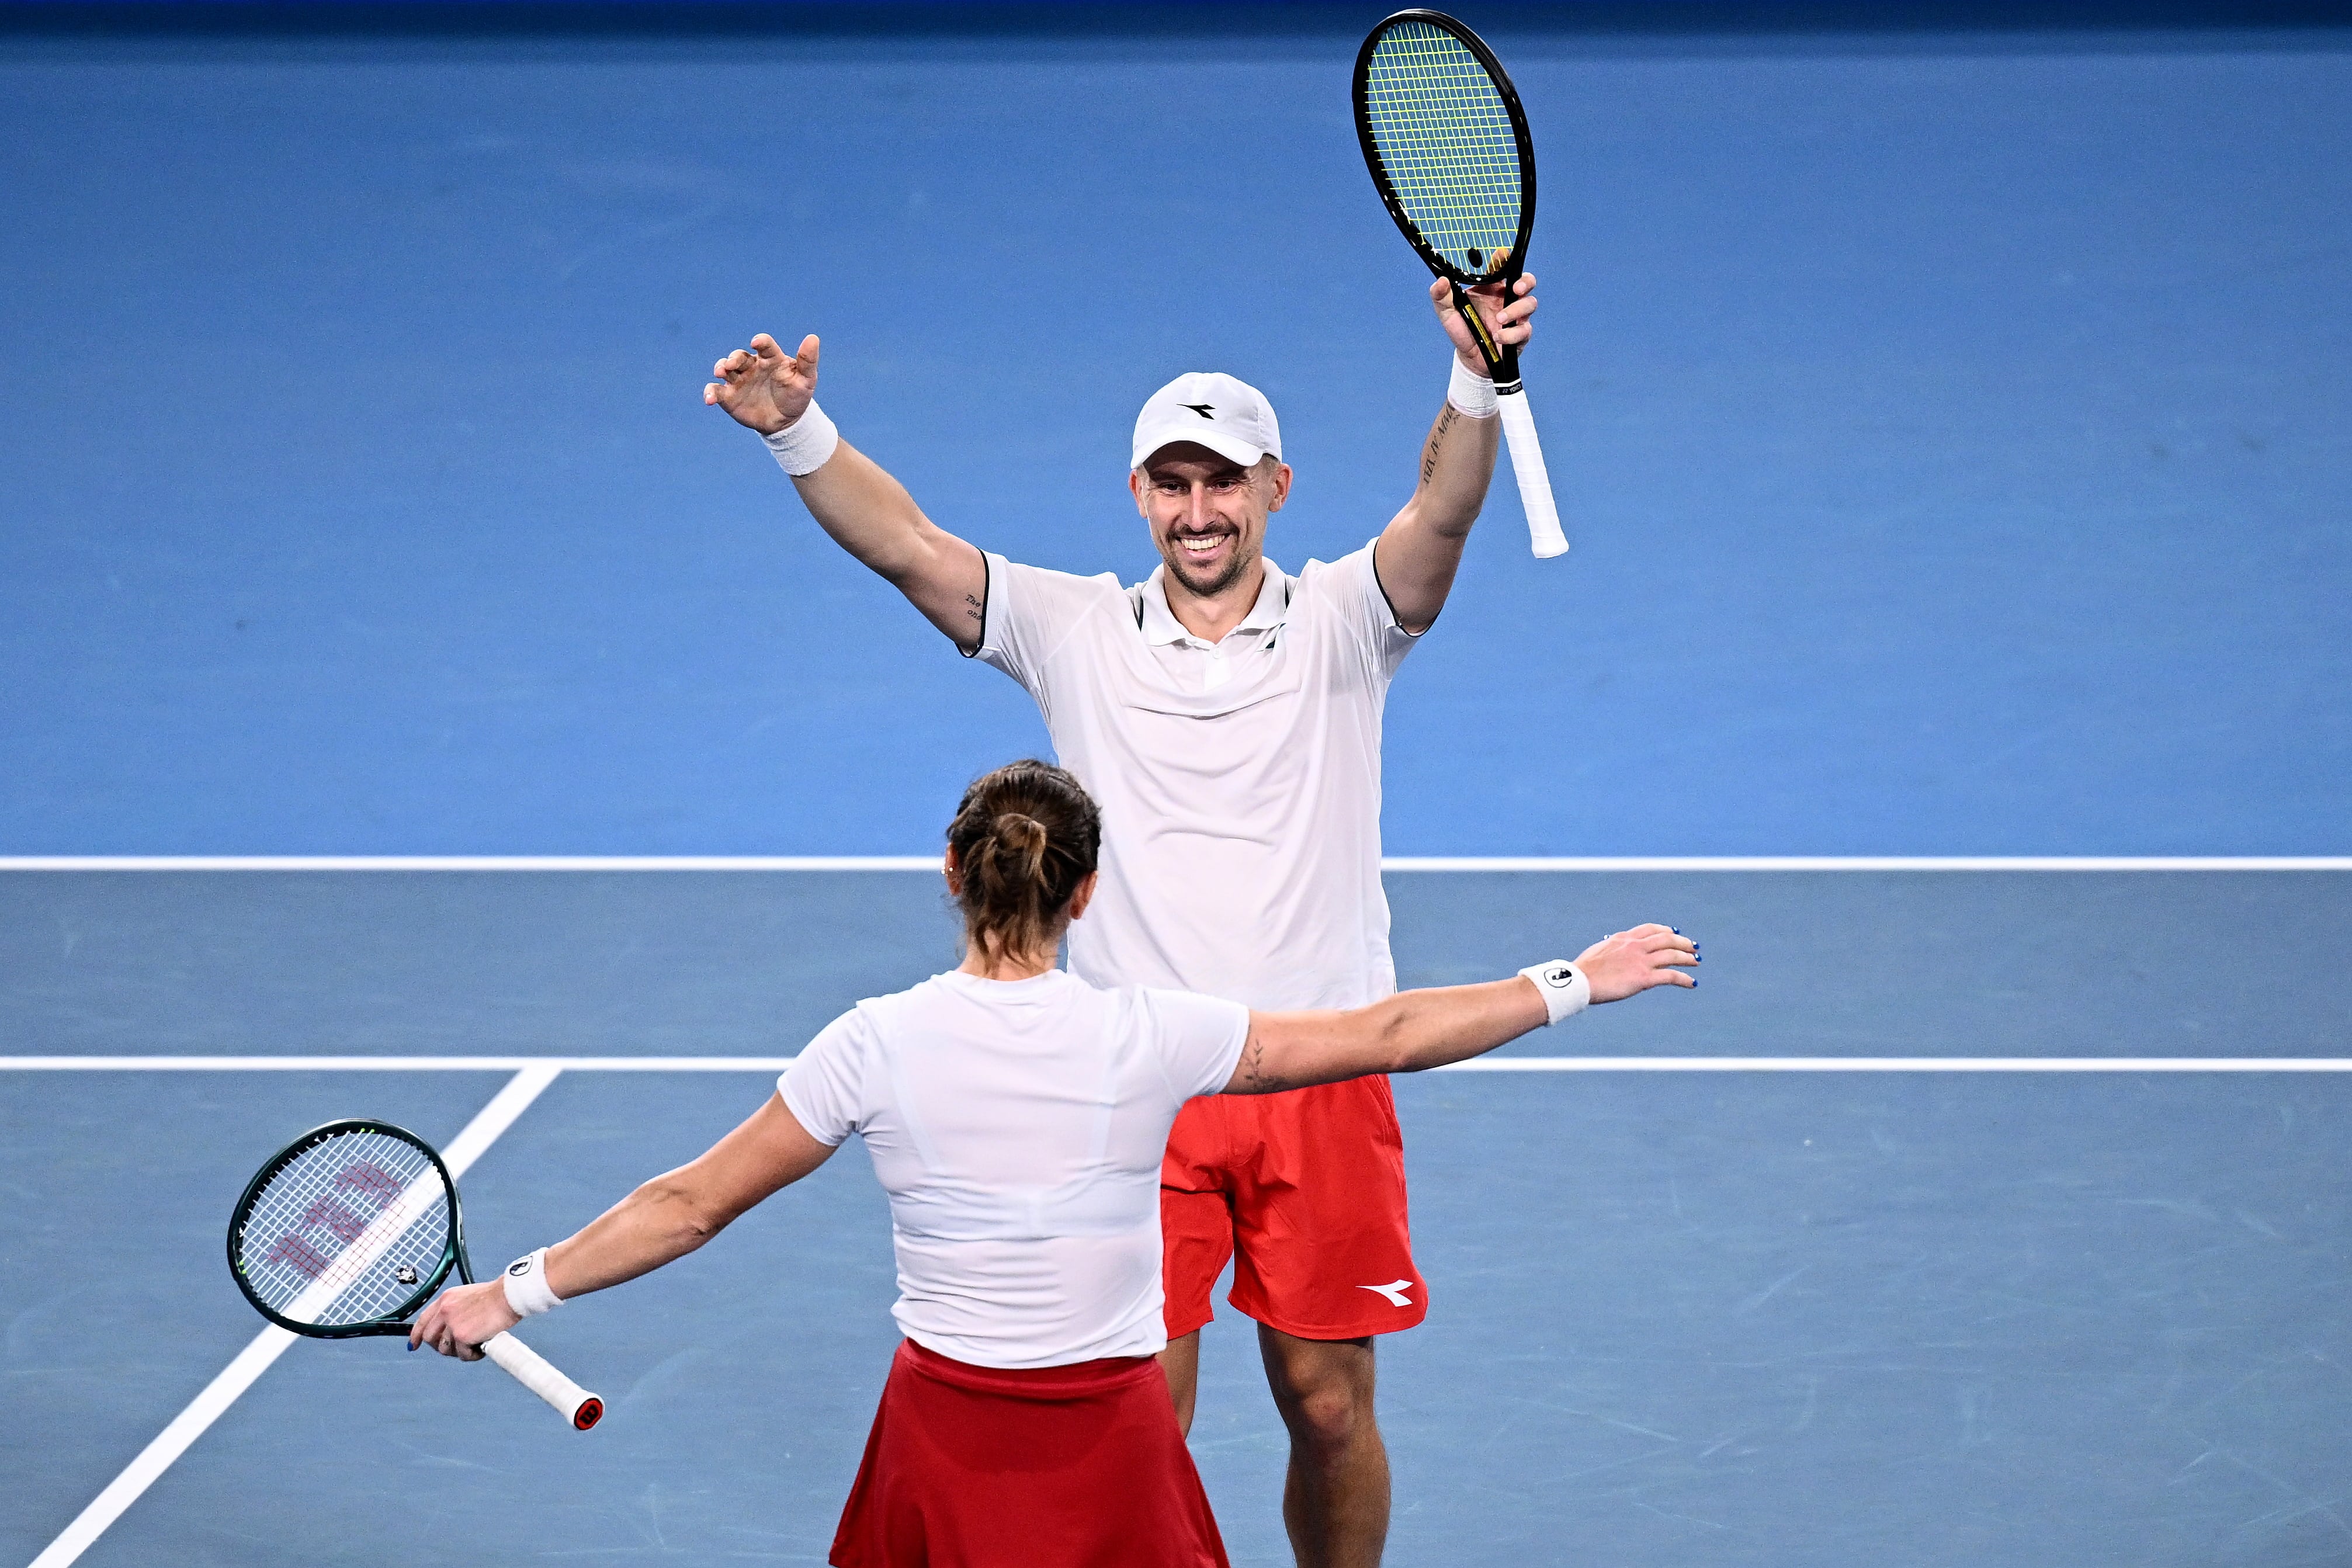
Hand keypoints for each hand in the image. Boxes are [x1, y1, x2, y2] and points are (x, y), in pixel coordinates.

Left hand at [408, 1280, 520, 1360]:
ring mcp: (452, 1324)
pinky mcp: (462, 1336)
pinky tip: (482, 1347)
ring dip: (459, 1351)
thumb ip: (456, 1310)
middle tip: (457, 1348)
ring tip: (474, 1345)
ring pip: (445, 1349)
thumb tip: (452, 1329)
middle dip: (441, 1347)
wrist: (508, 1296)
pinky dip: (472, 1355)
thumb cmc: (496, 1296)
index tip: (414, 1345)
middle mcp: (445, 1311)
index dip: (416, 1335)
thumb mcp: (467, 1297)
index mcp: (445, 1299)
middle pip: (430, 1338)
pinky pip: (462, 1355)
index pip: (423, 1320)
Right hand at [704, 332, 819, 435]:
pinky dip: (710, 393)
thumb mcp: (806, 380)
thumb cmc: (796, 396)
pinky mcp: (729, 396)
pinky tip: (710, 399)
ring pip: (724, 369)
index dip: (760, 341)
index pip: (764, 345)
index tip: (757, 342)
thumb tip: (813, 337)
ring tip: (720, 373)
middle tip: (731, 364)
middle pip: (739, 356)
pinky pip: (716, 391)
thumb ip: (808, 360)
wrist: (786, 421)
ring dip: (720, 368)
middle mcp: (752, 366)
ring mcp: (739, 380)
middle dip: (733, 358)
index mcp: (770, 359)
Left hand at [1429, 266, 1536, 374]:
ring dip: (1516, 310)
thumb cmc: (1462, 330)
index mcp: (1491, 288)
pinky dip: (1511, 334)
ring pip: (1530, 304)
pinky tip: (1498, 337)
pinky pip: (1524, 330)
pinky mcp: (1520, 334)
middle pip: (1527, 281)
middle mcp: (1506, 298)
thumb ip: (1440, 296)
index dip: (1504, 259)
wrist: (1470, 358)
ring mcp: (1516, 316)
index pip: (1502, 268)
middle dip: (1525, 282)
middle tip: (1516, 289)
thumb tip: (1441, 280)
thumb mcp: (1446, 312)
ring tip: (1499, 320)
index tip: (1501, 254)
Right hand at [1575, 923, 1697, 1002]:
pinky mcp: (1644, 977)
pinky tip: (1692, 983)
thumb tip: (1611, 951)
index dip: (1665, 930)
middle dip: (1682, 942)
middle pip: (1666, 938)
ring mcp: (1640, 960)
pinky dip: (1684, 979)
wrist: (1579, 981)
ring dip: (1687, 957)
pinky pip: (1671, 976)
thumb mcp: (1598, 952)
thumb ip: (1610, 949)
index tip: (1674, 933)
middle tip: (1692, 946)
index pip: (1649, 929)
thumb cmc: (1582, 971)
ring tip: (1696, 961)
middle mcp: (1635, 945)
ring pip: (1672, 954)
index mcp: (1623, 938)